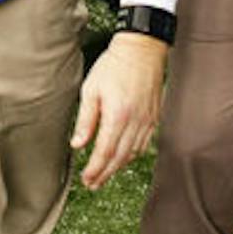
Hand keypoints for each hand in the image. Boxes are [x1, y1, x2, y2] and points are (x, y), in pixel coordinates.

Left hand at [71, 31, 167, 189]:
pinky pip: (144, 144)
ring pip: (133, 154)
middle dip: (105, 174)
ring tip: (105, 174)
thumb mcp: (91, 89)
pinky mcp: (154, 117)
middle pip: (119, 158)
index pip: (105, 152)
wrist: (141, 49)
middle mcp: (135, 122)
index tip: (87, 179)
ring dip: (118, 167)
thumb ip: (86, 120)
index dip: (95, 169)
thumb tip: (78, 144)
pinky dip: (132, 155)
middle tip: (93, 184)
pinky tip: (124, 157)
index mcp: (117, 116)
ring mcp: (147, 121)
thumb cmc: (115, 65)